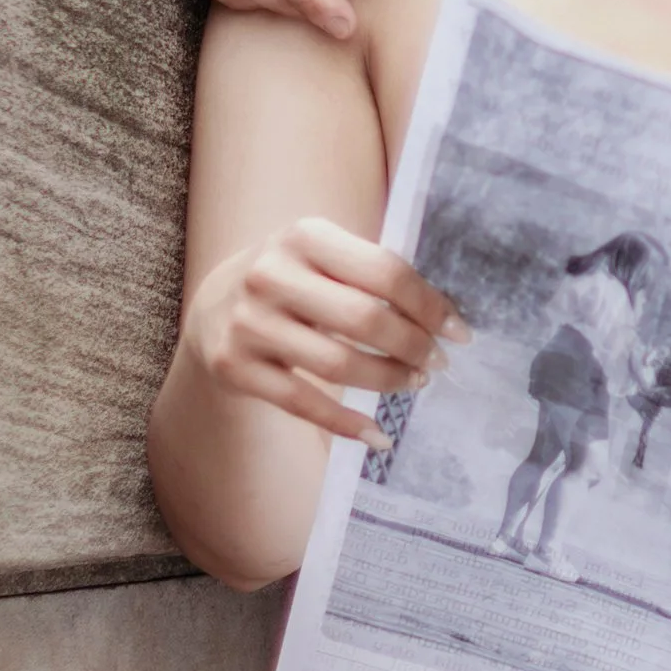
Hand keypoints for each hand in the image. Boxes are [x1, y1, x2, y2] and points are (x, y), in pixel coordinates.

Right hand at [181, 218, 466, 442]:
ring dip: (387, 380)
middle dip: (413, 346)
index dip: (429, 306)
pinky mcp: (234, 366)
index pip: (385, 272)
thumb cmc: (292, 278)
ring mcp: (248, 323)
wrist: (213, 304)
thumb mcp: (323, 254)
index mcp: (304, 236)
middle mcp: (270, 274)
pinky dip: (347, 423)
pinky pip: (304, 403)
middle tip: (436, 363)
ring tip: (413, 383)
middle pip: (364, 319)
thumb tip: (444, 316)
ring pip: (338, 364)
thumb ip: (372, 272)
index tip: (457, 332)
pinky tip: (378, 435)